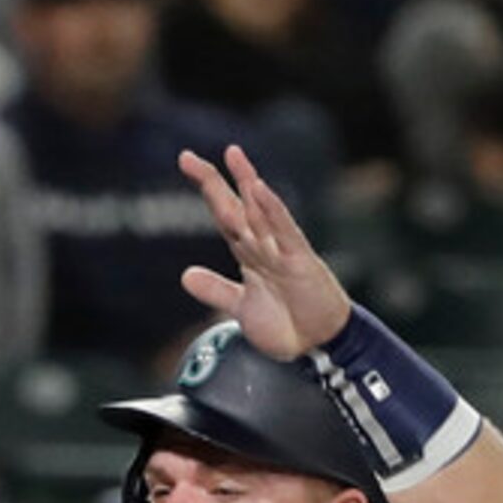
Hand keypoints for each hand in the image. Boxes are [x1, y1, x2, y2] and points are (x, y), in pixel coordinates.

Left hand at [177, 145, 352, 360]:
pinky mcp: (300, 260)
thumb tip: (186, 275)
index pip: (224, 214)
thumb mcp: (241, 308)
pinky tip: (259, 190)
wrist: (317, 346)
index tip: (187, 163)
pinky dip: (272, 210)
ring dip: (246, 183)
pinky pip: (284, 230)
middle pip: (235, 206)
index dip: (208, 190)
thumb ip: (216, 290)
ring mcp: (282, 250)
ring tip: (232, 156)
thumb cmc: (286, 325)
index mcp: (249, 253)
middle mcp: (263, 245)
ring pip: (260, 211)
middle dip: (213, 182)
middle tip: (187, 158)